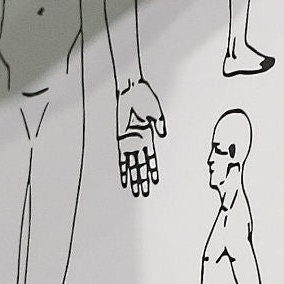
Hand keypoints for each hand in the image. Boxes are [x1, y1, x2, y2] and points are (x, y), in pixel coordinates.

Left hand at [115, 79, 165, 197]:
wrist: (130, 90)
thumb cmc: (143, 98)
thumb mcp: (154, 112)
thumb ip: (159, 123)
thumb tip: (162, 134)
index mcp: (149, 137)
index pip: (151, 159)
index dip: (153, 170)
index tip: (155, 181)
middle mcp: (139, 142)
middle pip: (141, 166)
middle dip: (143, 179)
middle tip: (144, 192)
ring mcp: (130, 142)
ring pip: (132, 165)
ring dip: (134, 177)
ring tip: (136, 190)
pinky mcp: (121, 139)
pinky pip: (122, 158)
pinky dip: (123, 168)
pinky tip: (124, 178)